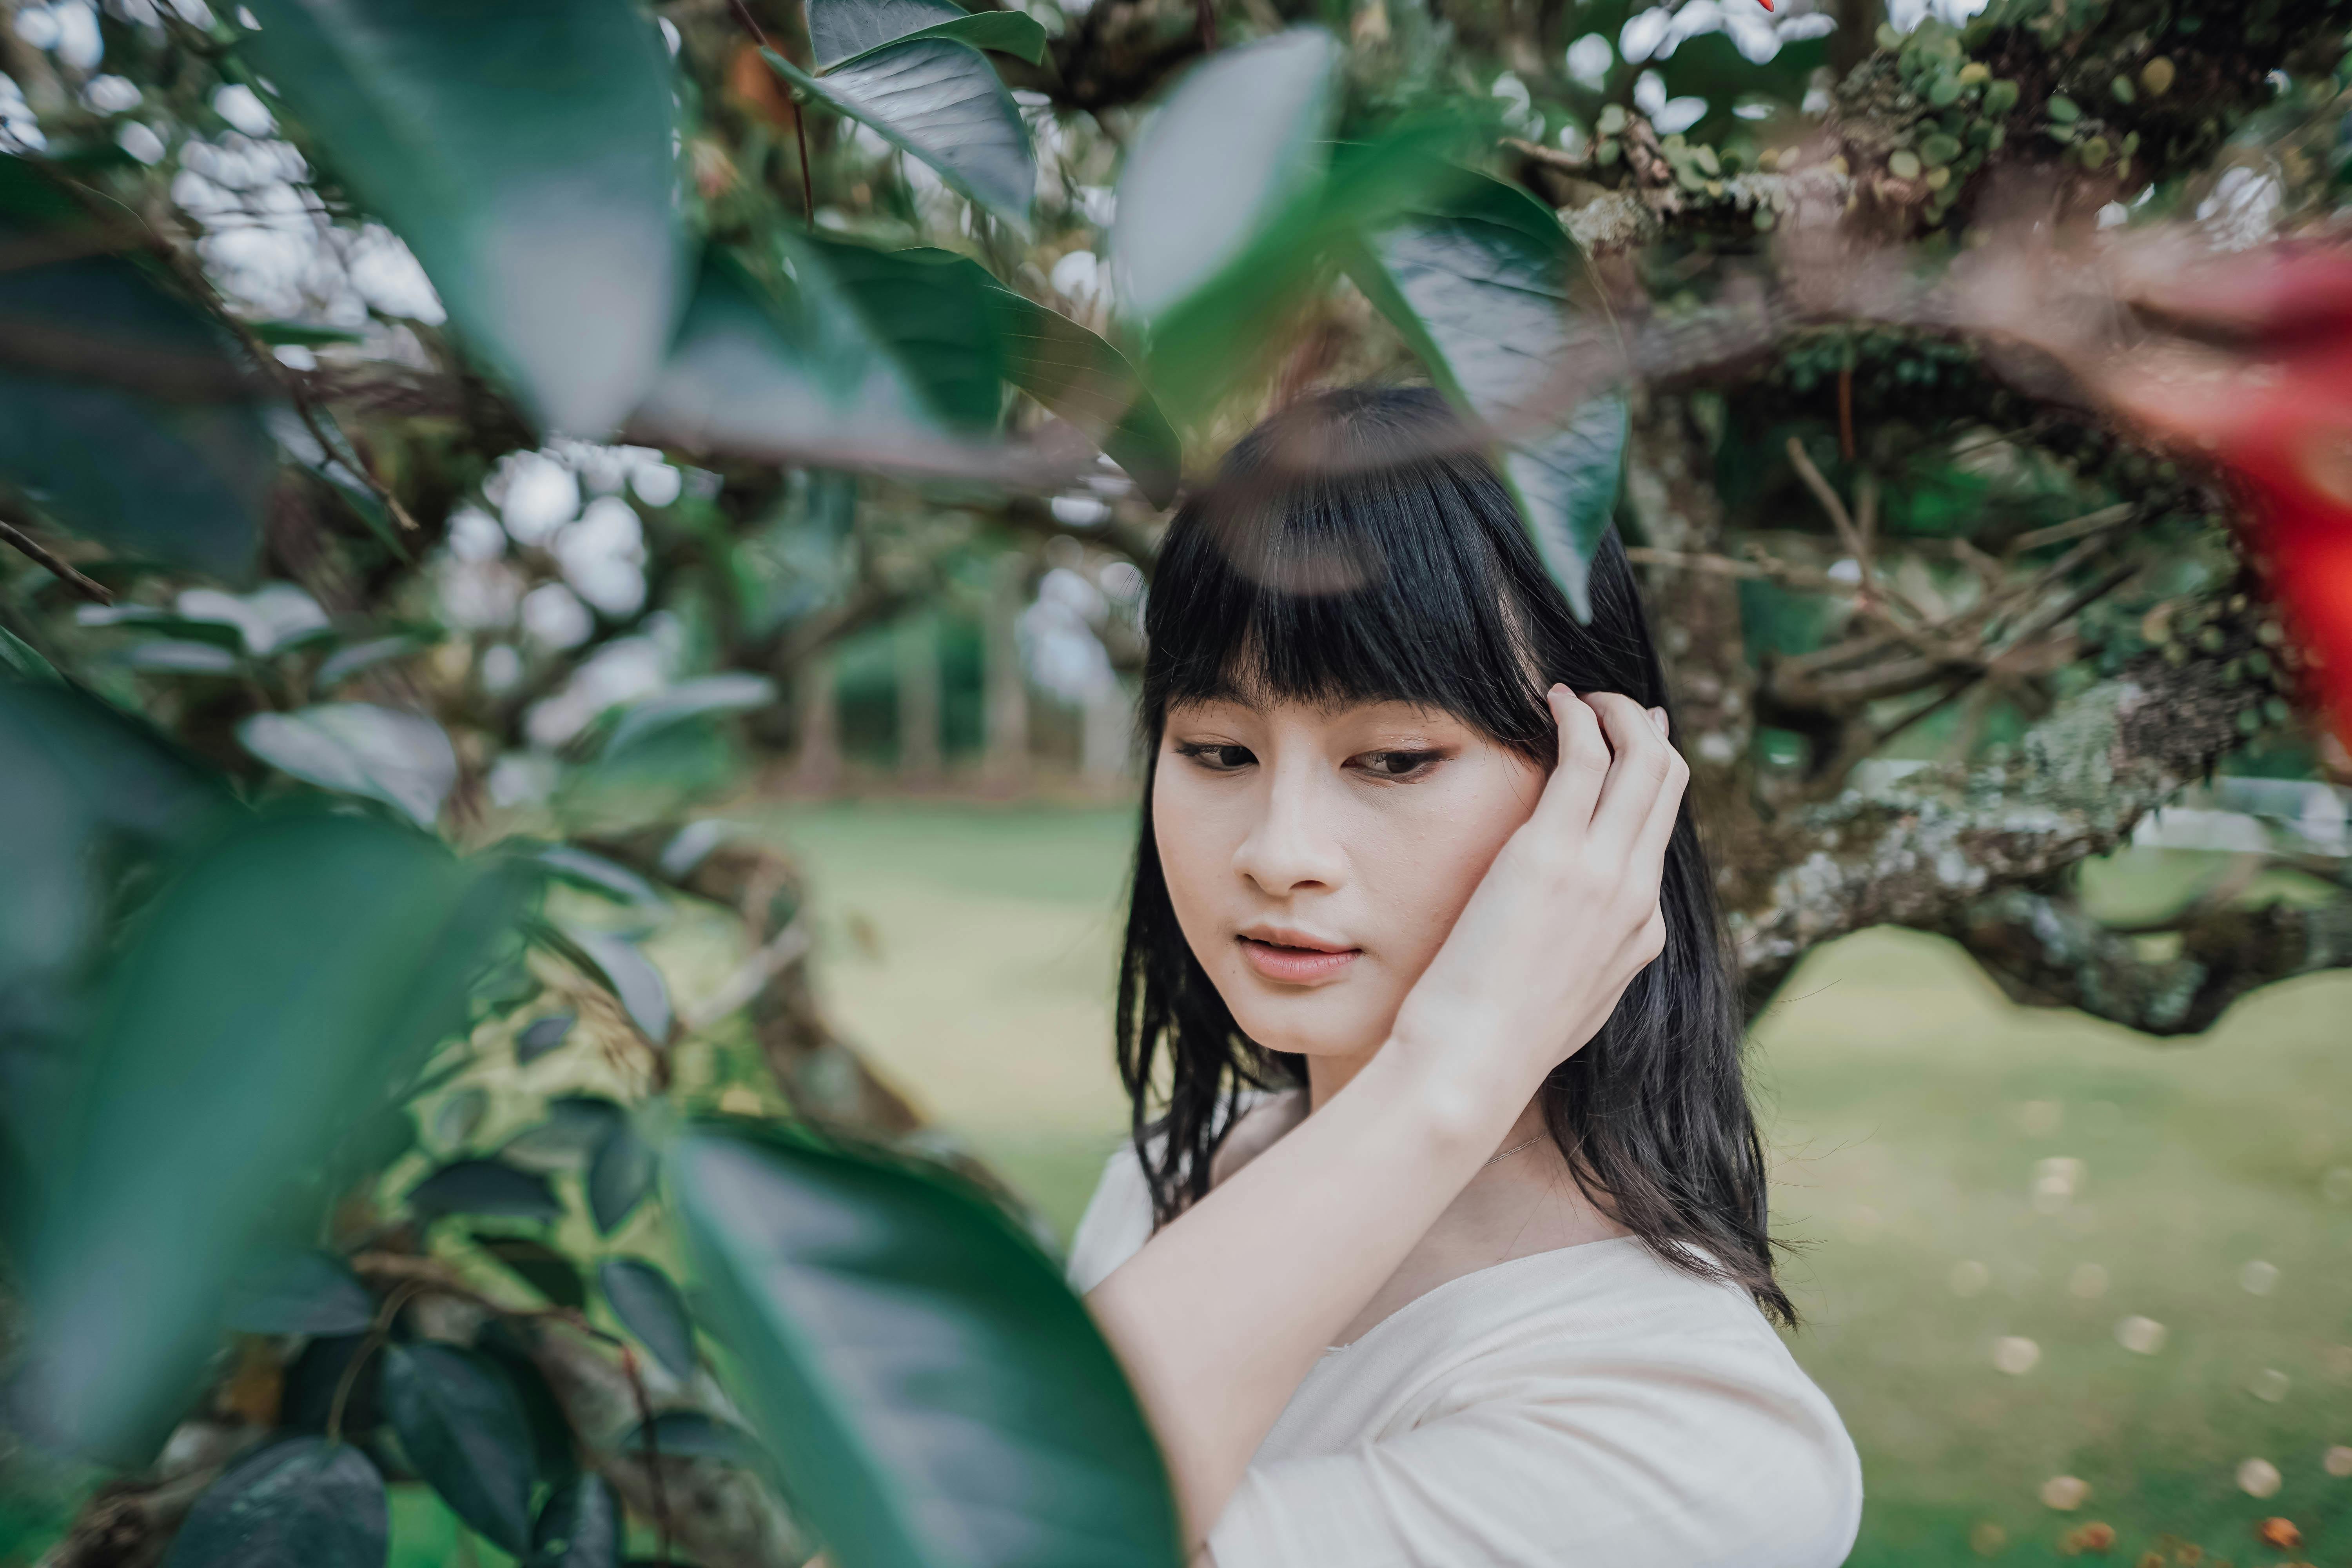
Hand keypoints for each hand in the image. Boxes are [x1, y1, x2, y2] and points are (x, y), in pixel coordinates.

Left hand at [1389, 686, 1686, 1098]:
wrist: (1474, 1064)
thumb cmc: (1496, 1040)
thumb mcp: (1563, 1001)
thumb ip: (1582, 959)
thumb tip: (1572, 939)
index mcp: (1640, 931)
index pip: (1660, 834)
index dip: (1648, 779)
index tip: (1626, 744)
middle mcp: (1634, 894)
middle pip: (1669, 784)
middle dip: (1646, 731)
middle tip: (1610, 705)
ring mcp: (1600, 871)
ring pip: (1643, 760)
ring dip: (1617, 713)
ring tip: (1581, 696)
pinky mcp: (1552, 852)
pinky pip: (1587, 758)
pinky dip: (1579, 718)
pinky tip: (1556, 700)